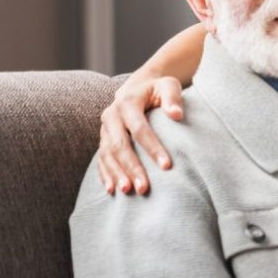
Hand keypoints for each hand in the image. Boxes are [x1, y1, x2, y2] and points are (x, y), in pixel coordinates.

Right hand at [97, 76, 183, 194]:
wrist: (139, 86)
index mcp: (127, 102)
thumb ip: (172, 97)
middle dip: (132, 167)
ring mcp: (104, 128)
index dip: (152, 147)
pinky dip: (105, 174)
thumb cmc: (158, 88)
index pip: (139, 128)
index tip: (167, 166)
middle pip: (120, 145)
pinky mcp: (103, 139)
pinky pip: (101, 159)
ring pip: (108, 154)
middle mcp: (111, 115)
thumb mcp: (167, 85)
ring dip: (117, 174)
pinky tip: (111, 190)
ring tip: (128, 191)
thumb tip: (176, 114)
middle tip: (144, 188)